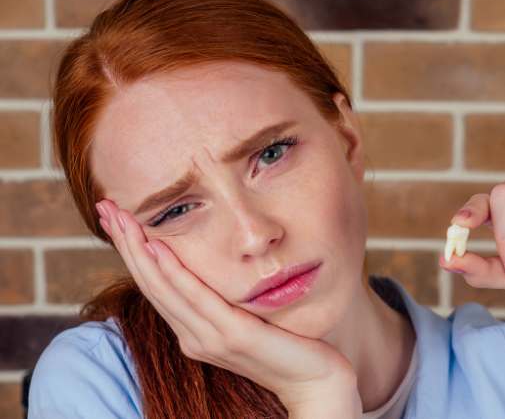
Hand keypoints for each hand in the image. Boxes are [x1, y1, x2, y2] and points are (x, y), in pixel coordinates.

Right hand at [95, 199, 359, 411]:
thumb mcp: (243, 317)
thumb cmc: (283, 345)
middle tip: (104, 208)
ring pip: (164, 288)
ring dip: (139, 251)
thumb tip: (208, 269)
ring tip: (120, 219)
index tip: (115, 218)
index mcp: (193, 330)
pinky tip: (158, 248)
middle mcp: (193, 335)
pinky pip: (197, 299)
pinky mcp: (234, 335)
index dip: (131, 251)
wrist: (314, 381)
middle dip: (125, 243)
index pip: (154, 285)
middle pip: (150, 282)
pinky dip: (174, 273)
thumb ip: (221, 300)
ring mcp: (211, 337)